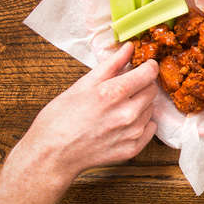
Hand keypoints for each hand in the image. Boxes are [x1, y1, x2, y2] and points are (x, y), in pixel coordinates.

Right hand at [7, 42, 157, 184]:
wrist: (52, 154)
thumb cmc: (60, 118)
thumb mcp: (82, 85)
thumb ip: (111, 65)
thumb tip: (129, 48)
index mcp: (113, 93)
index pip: (149, 73)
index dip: (148, 66)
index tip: (145, 65)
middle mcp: (127, 113)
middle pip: (152, 90)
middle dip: (142, 85)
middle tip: (124, 88)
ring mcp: (132, 133)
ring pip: (150, 109)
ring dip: (140, 105)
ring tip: (116, 109)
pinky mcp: (133, 149)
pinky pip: (149, 129)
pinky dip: (140, 124)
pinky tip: (121, 124)